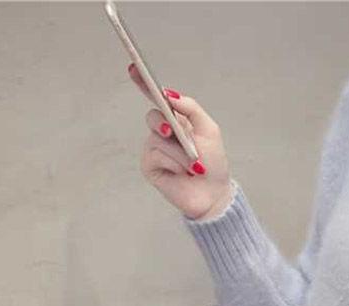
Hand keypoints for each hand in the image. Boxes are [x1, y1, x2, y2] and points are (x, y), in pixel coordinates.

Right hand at [128, 62, 233, 220]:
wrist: (214, 194)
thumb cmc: (213, 164)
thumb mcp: (209, 130)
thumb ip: (191, 108)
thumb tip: (170, 95)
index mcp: (176, 121)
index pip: (156, 100)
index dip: (143, 84)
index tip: (135, 68)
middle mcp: (162, 133)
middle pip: (153, 117)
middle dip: (165, 124)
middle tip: (173, 132)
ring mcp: (154, 150)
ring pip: (157, 139)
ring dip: (180, 153)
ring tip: (194, 166)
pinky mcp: (150, 166)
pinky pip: (155, 156)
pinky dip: (173, 163)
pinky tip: (182, 173)